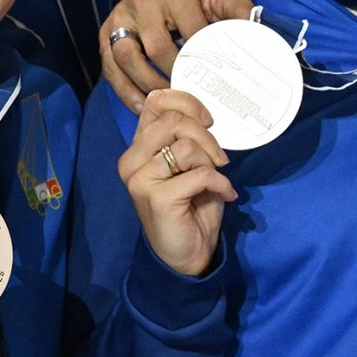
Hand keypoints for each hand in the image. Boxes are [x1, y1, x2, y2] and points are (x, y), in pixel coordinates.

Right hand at [98, 0, 257, 110]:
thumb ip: (240, 12)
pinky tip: (141, 106)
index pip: (189, 31)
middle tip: (193, 99)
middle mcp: (142, 0)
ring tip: (167, 104)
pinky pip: (110, 65)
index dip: (203, 59)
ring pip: (127, 58)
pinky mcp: (105, 31)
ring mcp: (120, 16)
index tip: (215, 81)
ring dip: (147, 86)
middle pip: (157, 49)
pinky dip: (124, 90)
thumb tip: (255, 36)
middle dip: (176, 77)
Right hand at [119, 89, 235, 276]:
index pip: (155, 102)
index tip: (208, 120)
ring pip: (186, 146)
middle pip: (173, 120)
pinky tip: (224, 194)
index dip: (186, 101)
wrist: (186, 255)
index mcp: (139, 147)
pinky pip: (199, 174)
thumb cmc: (190, 208)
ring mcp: (140, 179)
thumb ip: (186, 138)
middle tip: (220, 158)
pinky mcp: (156, 197)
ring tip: (217, 179)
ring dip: (211, 162)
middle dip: (206, 136)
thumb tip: (203, 116)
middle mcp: (132, 160)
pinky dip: (219, 183)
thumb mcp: (189, 165)